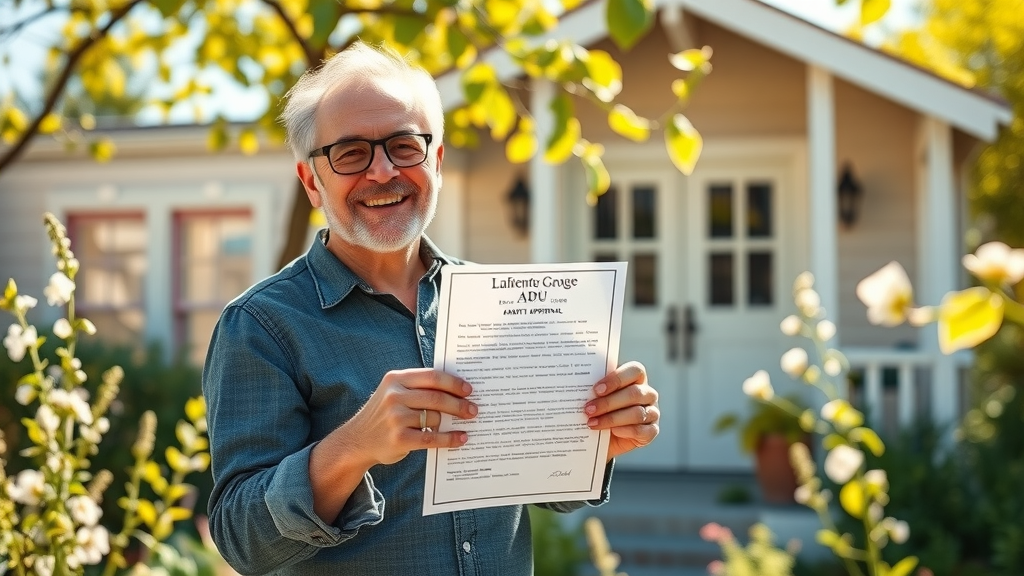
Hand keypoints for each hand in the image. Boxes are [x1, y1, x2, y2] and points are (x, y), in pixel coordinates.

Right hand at [340, 368, 477, 465]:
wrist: (357, 441)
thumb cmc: (384, 415)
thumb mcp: (394, 393)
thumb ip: (418, 388)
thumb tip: (457, 390)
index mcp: (396, 379)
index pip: (432, 377)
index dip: (453, 383)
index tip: (469, 389)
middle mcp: (394, 396)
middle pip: (436, 397)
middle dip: (459, 404)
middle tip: (473, 409)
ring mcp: (395, 418)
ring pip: (435, 417)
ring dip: (453, 422)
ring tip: (465, 424)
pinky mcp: (399, 438)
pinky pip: (432, 437)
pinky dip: (449, 439)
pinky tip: (460, 438)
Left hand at [584, 361, 658, 460]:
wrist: (601, 438)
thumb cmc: (598, 410)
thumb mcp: (595, 397)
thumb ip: (593, 388)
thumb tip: (575, 384)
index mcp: (636, 378)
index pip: (634, 370)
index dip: (616, 379)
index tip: (596, 389)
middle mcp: (647, 393)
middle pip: (634, 393)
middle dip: (608, 402)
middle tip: (588, 409)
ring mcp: (652, 412)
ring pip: (637, 413)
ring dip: (612, 418)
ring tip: (592, 423)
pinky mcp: (652, 431)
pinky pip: (641, 431)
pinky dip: (624, 431)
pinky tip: (611, 432)